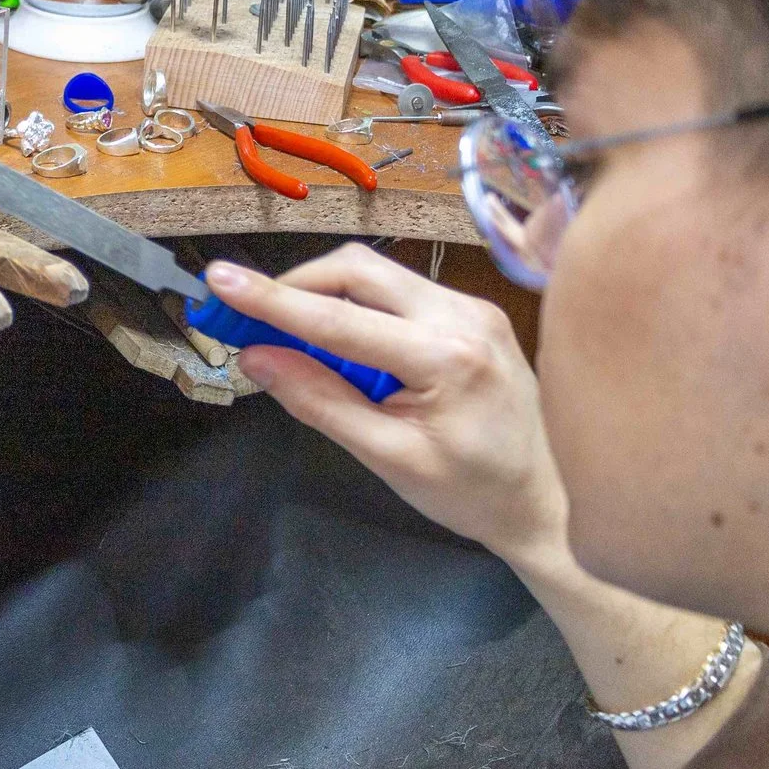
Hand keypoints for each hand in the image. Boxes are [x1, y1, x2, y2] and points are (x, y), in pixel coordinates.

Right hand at [202, 245, 569, 574]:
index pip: (339, 318)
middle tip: (247, 317)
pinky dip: (360, 309)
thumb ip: (320, 402)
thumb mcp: (389, 458)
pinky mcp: (474, 312)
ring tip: (292, 340)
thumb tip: (256, 358)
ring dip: (327, 297)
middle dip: (296, 287)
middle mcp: (464, 314)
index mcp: (447, 356)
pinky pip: (402, 292)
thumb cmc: (472, 492)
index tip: (220, 282)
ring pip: (378, 275)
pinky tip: (345, 349)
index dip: (271, 300)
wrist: (548, 499)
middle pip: (358, 270)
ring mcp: (473, 307)